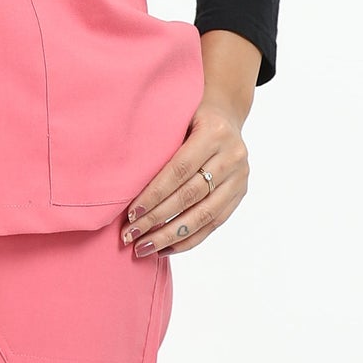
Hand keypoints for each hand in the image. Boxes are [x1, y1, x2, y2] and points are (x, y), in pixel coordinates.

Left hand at [122, 93, 250, 255]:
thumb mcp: (175, 117)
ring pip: (204, 215)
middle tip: (129, 235)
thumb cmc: (188, 115)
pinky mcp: (240, 193)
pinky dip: (188, 239)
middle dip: (157, 219)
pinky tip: (164, 248)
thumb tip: (122, 180)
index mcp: (214, 133)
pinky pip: (214, 223)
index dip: (155, 194)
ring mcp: (239, 177)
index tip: (131, 214)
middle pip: (190, 196)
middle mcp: (232, 156)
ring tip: (143, 248)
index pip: (179, 170)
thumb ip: (158, 142)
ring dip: (170, 235)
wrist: (226, 113)